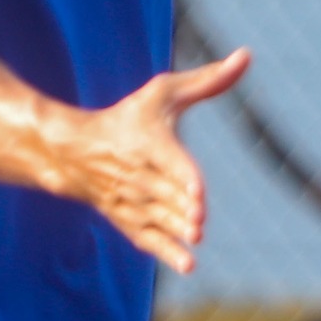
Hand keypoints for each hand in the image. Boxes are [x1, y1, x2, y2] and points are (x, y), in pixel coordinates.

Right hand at [58, 48, 249, 273]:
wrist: (74, 151)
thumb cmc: (128, 117)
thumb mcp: (164, 92)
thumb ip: (208, 79)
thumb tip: (247, 56)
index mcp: (149, 142)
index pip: (169, 160)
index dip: (182, 175)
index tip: (195, 189)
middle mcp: (138, 174)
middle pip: (165, 193)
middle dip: (180, 206)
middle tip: (198, 220)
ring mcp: (131, 200)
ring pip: (158, 217)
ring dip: (175, 228)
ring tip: (195, 236)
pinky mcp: (127, 220)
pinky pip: (148, 239)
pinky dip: (166, 252)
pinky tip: (189, 264)